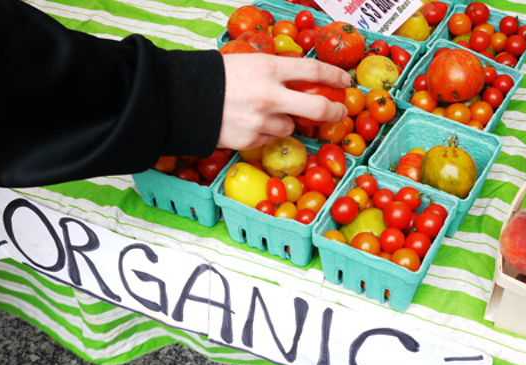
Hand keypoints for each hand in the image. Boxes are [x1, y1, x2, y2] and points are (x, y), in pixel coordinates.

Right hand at [218, 54, 350, 149]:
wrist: (181, 99)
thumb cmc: (212, 77)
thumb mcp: (246, 63)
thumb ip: (273, 72)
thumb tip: (299, 80)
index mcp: (269, 69)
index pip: (313, 70)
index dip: (334, 76)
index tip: (345, 81)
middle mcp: (270, 96)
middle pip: (317, 108)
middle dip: (334, 112)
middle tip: (339, 113)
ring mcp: (261, 121)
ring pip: (290, 127)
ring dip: (285, 122)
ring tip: (264, 114)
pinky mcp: (250, 140)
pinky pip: (268, 140)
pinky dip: (263, 134)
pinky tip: (247, 124)